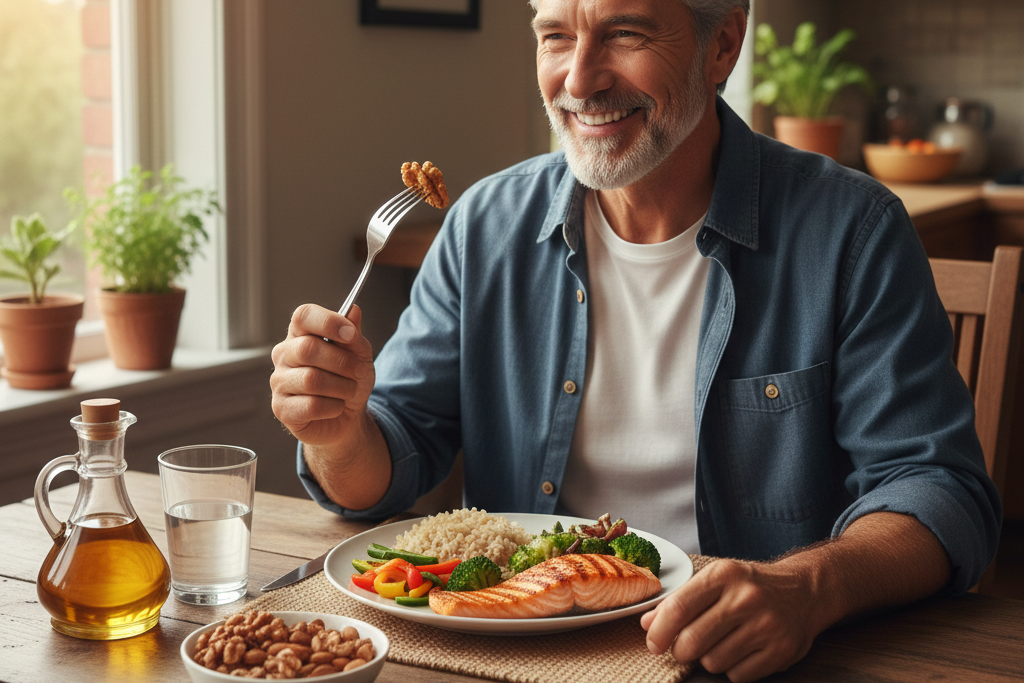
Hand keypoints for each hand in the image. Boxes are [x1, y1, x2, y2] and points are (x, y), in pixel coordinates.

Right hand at [270, 303, 375, 446]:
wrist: (347, 417)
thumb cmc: (348, 380)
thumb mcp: (359, 355)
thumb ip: (354, 335)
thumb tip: (354, 310)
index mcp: (300, 334)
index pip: (303, 316)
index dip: (328, 322)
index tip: (351, 334)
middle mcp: (284, 354)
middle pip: (308, 348)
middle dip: (342, 362)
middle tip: (360, 371)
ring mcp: (279, 381)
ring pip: (311, 379)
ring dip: (341, 387)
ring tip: (349, 391)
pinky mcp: (281, 408)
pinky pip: (311, 405)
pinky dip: (333, 407)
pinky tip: (335, 407)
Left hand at [640, 558, 824, 682]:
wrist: (805, 591)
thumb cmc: (750, 586)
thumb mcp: (716, 580)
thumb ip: (680, 600)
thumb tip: (647, 624)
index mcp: (724, 574)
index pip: (678, 608)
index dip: (658, 632)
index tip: (653, 643)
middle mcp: (746, 598)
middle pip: (691, 641)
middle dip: (681, 650)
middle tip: (685, 646)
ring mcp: (766, 625)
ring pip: (712, 662)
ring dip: (709, 659)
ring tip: (721, 642)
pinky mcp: (782, 650)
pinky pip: (737, 676)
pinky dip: (733, 669)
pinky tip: (742, 651)